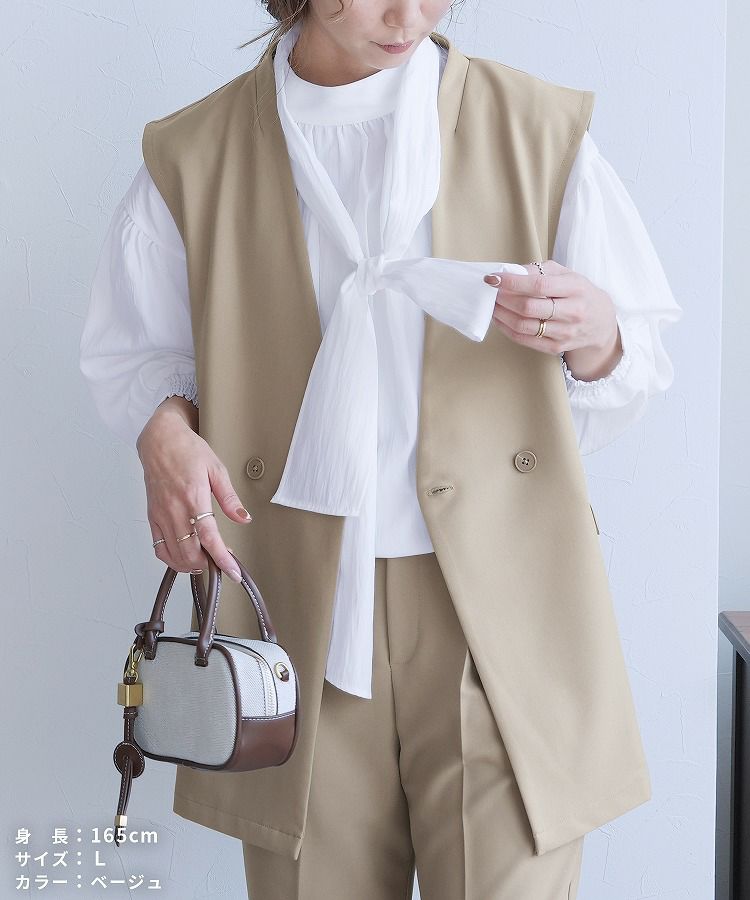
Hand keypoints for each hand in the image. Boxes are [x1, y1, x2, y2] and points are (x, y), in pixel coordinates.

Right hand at [136, 398, 251, 582]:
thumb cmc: (188, 450)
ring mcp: (160, 515)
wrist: (159, 440)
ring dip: (191, 565)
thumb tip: (244, 518)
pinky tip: (184, 557)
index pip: (209, 538)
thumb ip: (230, 498)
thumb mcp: (217, 469)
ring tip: (206, 562)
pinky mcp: (152, 516)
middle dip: (208, 565)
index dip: (222, 559)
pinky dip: (172, 559)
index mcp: (193, 497)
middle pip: (190, 552)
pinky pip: (159, 547)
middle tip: (222, 562)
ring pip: (173, 554)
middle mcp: (174, 509)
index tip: (233, 572)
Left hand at [484, 260, 622, 379]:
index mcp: (575, 289)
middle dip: (503, 299)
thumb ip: (540, 270)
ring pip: (523, 326)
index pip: (538, 285)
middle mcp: (572, 312)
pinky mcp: (556, 347)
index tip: (493, 278)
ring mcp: (564, 333)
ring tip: (492, 305)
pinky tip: (500, 319)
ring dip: (501, 315)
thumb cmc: (579, 293)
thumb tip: (510, 272)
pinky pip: (524, 340)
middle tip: (491, 292)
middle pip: (528, 308)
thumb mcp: (566, 274)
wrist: (601, 322)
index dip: (512, 282)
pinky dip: (507, 329)